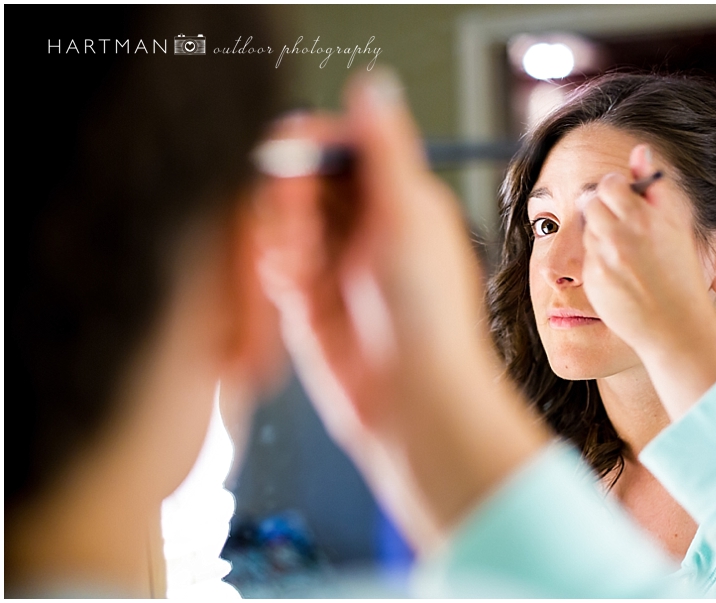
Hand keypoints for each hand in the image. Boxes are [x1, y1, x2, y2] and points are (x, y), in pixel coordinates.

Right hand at [254, 70, 546, 549]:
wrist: (415, 404)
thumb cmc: (430, 317)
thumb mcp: (408, 219)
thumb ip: (384, 151)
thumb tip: (372, 85)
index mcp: (397, 198)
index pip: (339, 145)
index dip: (308, 145)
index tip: (289, 154)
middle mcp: (362, 227)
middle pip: (299, 180)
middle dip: (287, 197)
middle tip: (297, 230)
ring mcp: (331, 264)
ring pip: (278, 222)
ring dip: (277, 237)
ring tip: (297, 270)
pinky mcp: (305, 303)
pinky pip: (269, 268)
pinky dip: (270, 272)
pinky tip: (289, 290)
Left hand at [580, 144, 712, 352]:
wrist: (674, 324)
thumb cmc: (678, 271)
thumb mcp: (675, 224)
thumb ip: (655, 186)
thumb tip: (639, 150)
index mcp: (644, 217)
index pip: (608, 184)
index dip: (614, 190)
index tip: (622, 200)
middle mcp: (621, 236)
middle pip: (590, 204)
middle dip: (601, 210)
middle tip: (618, 226)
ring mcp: (605, 259)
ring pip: (587, 232)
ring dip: (600, 237)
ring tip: (625, 254)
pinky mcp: (593, 280)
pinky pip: (586, 259)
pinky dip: (599, 263)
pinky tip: (620, 275)